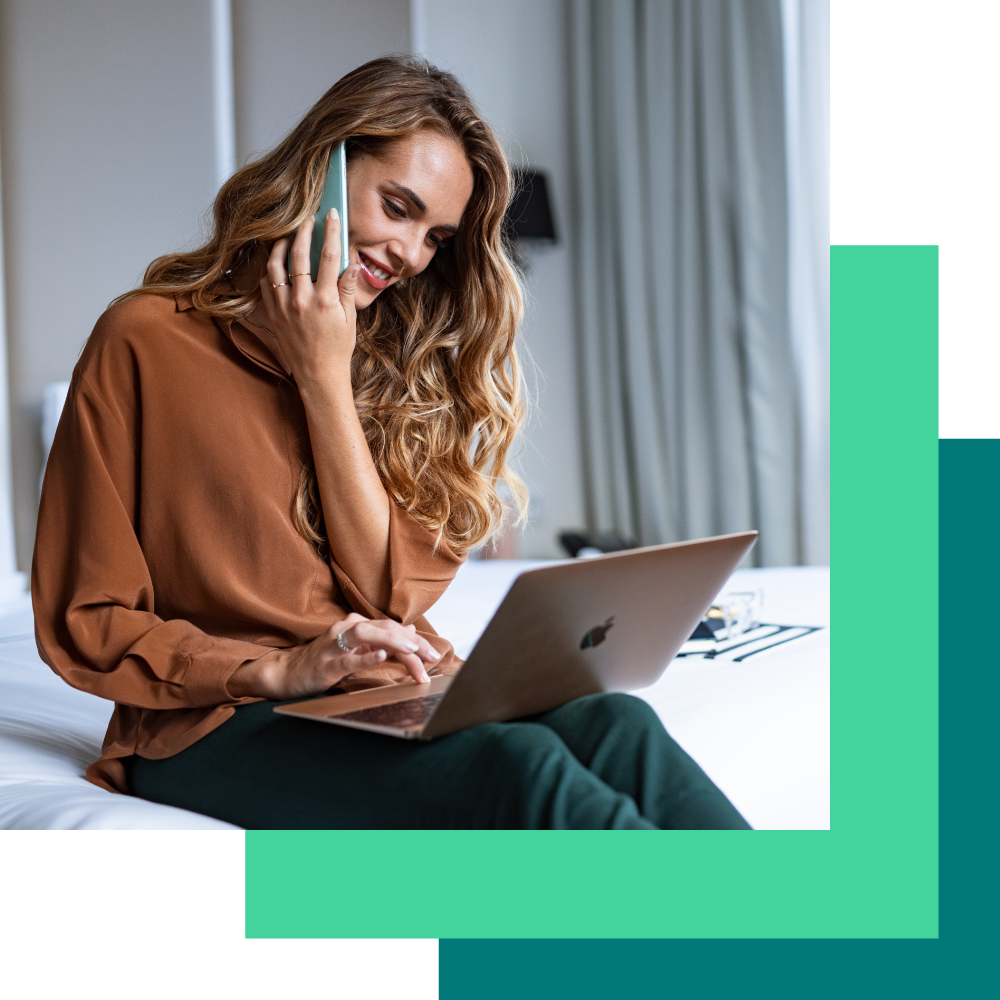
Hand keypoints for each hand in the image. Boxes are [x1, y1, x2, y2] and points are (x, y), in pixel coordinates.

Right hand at [227, 613, 441, 700]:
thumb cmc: (323, 661)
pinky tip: (380, 656)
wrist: (287, 673)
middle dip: (412, 642)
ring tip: (413, 649)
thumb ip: (382, 639)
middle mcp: (347, 630)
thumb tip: (411, 629)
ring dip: (393, 641)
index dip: (415, 641)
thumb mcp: (356, 648)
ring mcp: (335, 646)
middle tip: (431, 657)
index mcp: (357, 626)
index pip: (392, 629)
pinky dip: (365, 656)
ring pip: (367, 635)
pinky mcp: (325, 664)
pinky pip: (347, 659)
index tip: (432, 656)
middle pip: (385, 629)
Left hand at [256, 209, 363, 387]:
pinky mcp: (272, 315)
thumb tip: (352, 264)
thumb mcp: (350, 319)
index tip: (331, 215)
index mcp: (326, 300)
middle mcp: (302, 301)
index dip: (331, 231)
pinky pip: (266, 285)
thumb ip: (347, 290)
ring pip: (276, 266)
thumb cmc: (337, 349)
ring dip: (281, 247)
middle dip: (303, 231)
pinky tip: (276, 264)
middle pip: (299, 255)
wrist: (318, 375)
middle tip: (307, 219)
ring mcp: (284, 307)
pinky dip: (270, 271)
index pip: (330, 256)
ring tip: (287, 237)